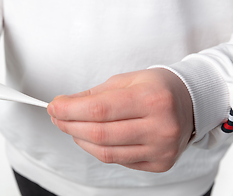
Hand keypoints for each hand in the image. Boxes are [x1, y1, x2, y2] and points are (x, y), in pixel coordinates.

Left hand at [48, 68, 193, 171]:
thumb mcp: (126, 80)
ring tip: (70, 126)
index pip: (99, 109)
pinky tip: (92, 137)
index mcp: (152, 99)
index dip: (70, 110)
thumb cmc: (156, 87)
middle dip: (69, 125)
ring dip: (80, 139)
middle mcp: (160, 127)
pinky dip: (98, 149)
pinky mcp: (160, 163)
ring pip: (106, 152)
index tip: (54, 106)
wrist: (189, 102)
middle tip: (56, 116)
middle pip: (99, 134)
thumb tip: (64, 106)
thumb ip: (94, 94)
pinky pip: (117, 160)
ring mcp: (161, 149)